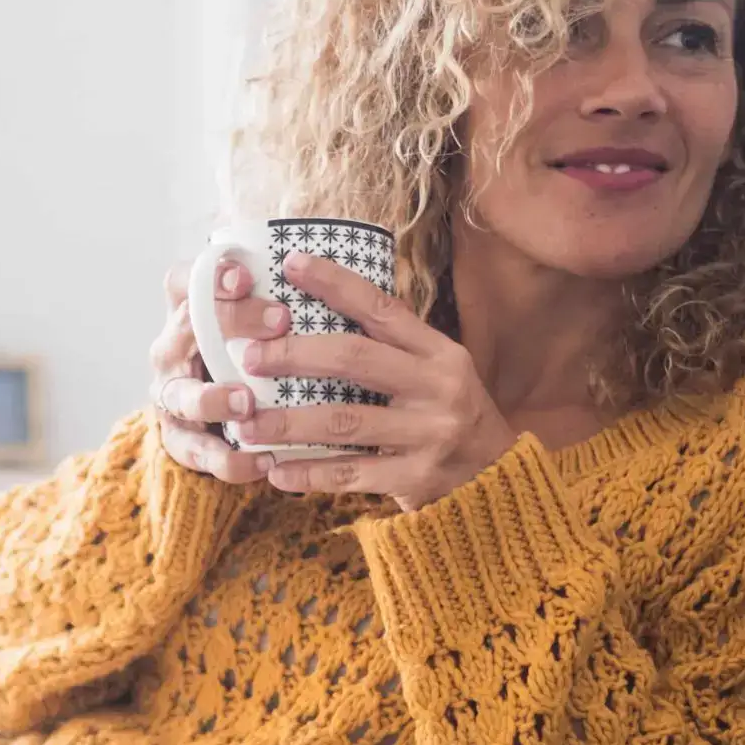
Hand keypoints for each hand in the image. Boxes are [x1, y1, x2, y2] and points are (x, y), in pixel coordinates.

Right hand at [149, 258, 288, 486]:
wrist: (219, 417)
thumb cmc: (254, 356)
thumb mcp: (261, 324)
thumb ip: (279, 300)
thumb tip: (332, 271)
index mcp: (187, 313)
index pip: (185, 282)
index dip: (210, 276)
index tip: (246, 275)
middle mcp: (171, 350)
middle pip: (185, 327)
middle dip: (230, 321)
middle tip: (280, 320)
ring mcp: (171, 396)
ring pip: (180, 395)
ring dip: (213, 398)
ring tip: (248, 403)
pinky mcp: (179, 440)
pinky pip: (197, 451)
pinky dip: (229, 460)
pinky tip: (263, 461)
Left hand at [226, 250, 521, 511]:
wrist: (499, 481)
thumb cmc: (450, 416)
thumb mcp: (436, 373)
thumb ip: (391, 348)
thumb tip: (320, 309)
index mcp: (439, 353)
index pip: (381, 308)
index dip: (335, 283)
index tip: (291, 264)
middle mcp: (437, 388)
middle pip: (354, 359)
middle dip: (294, 354)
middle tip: (249, 357)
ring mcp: (428, 434)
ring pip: (343, 421)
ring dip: (287, 424)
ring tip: (244, 425)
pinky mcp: (416, 478)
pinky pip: (350, 474)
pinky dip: (308, 473)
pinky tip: (275, 471)